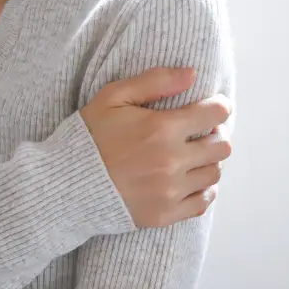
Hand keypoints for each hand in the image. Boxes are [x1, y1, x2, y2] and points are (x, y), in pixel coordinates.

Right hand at [80, 68, 232, 227]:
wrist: (66, 184)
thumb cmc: (90, 137)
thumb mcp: (114, 97)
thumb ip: (155, 81)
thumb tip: (192, 74)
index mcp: (162, 129)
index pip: (215, 114)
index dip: (220, 107)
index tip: (214, 107)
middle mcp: (172, 161)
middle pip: (222, 146)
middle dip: (215, 135)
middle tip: (201, 133)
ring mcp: (170, 191)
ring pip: (214, 174)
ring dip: (208, 161)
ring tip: (192, 156)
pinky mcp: (165, 214)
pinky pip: (203, 202)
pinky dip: (203, 190)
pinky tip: (191, 180)